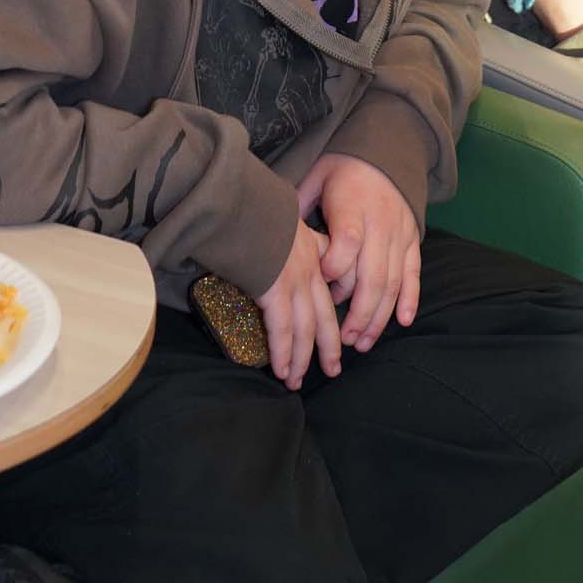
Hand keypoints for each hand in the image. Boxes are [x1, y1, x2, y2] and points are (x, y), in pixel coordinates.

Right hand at [255, 219, 341, 390]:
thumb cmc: (256, 211)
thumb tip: (284, 261)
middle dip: (329, 347)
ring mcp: (294, 282)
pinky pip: (281, 331)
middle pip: (325, 317)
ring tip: (295, 381)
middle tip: (332, 370)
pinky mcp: (274, 290)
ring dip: (301, 359)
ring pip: (305, 330)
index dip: (335, 318)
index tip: (339, 337)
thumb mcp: (286, 224)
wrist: (242, 201)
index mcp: (313, 254)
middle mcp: (309, 271)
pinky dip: (282, 353)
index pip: (330, 293)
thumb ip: (294, 244)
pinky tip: (281, 370)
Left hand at [296, 154, 420, 352]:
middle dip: (358, 311)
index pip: (348, 241)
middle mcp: (380, 223)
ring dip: (379, 316)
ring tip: (361, 341)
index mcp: (353, 206)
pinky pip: (414, 273)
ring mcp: (399, 234)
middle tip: (342, 338)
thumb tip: (274, 230)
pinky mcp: (413, 240)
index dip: (335, 266)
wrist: (386, 151)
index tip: (322, 282)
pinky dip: (410, 299)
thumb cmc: (343, 170)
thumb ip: (299, 204)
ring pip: (393, 282)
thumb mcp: (317, 177)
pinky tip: (402, 322)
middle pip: (373, 273)